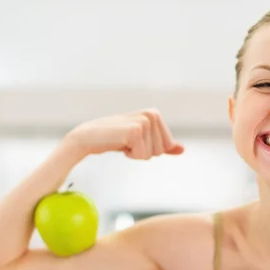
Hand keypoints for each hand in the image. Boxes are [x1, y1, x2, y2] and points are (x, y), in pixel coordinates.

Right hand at [64, 109, 184, 158]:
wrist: (88, 137)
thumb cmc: (114, 137)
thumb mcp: (142, 140)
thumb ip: (163, 144)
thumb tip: (182, 149)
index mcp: (154, 114)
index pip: (167, 145)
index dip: (151, 149)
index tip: (135, 141)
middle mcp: (151, 114)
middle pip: (162, 150)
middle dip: (145, 152)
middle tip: (127, 142)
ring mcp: (144, 121)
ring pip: (153, 154)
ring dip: (137, 154)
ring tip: (123, 141)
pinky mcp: (136, 131)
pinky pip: (143, 155)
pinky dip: (131, 155)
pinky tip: (120, 144)